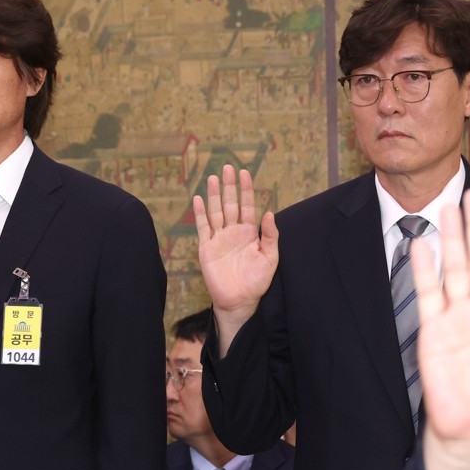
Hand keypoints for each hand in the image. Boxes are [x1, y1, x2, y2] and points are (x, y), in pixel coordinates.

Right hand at [193, 164, 279, 352]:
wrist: (239, 300)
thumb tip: (269, 213)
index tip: (245, 173)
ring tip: (213, 178)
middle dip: (229, 186)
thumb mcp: (270, 258)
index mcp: (249, 233)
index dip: (246, 190)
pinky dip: (200, 214)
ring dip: (214, 195)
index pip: (247, 206)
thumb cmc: (257, 281)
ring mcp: (219, 239)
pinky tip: (199, 200)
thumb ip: (270, 236)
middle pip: (230, 204)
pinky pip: (203, 228)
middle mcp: (233, 232)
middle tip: (228, 168)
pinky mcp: (207, 248)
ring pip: (216, 212)